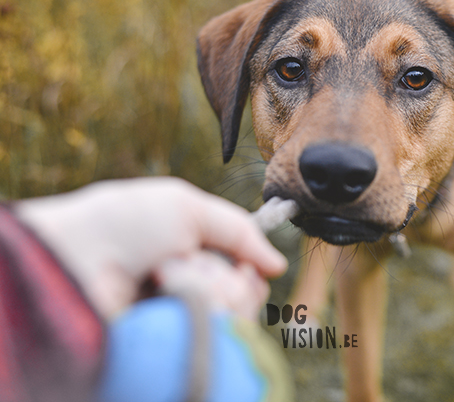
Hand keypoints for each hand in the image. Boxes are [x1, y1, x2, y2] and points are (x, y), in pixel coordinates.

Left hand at [15, 177, 286, 318]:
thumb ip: (240, 230)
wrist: (74, 260)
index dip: (249, 266)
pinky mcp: (174, 346)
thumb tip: (278, 265)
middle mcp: (192, 296)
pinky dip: (198, 307)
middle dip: (225, 273)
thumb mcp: (188, 208)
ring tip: (164, 276)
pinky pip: (216, 335)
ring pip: (236, 317)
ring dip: (208, 286)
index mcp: (195, 262)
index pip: (247, 276)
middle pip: (248, 297)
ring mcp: (182, 324)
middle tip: (183, 261)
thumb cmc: (124, 224)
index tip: (243, 259)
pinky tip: (167, 295)